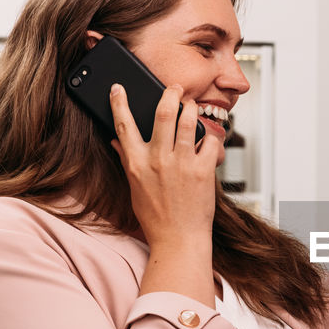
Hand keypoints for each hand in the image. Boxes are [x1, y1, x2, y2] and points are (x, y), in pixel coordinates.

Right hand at [109, 83, 221, 248]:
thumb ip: (128, 161)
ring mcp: (182, 163)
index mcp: (137, 163)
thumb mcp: (135, 189)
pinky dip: (211, 137)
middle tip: (175, 88)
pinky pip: (211, 141)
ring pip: (188, 121)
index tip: (118, 88)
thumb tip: (117, 141)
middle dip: (170, 94)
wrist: (179, 240)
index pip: (123, 124)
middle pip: (163, 113)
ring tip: (192, 105)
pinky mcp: (204, 170)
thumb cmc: (156, 218)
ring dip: (191, 108)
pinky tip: (209, 140)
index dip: (119, 102)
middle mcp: (158, 159)